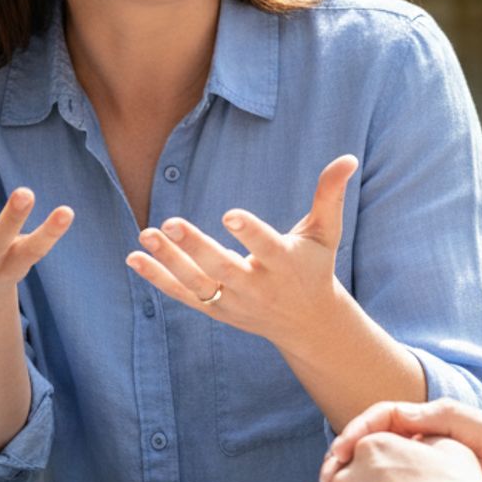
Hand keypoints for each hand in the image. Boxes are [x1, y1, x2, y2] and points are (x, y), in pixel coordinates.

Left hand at [125, 154, 356, 348]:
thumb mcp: (325, 233)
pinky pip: (182, 295)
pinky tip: (134, 259)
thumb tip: (347, 158)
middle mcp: (258, 286)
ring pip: (197, 284)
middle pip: (222, 268)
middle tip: (169, 223)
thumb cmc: (314, 266)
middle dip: (195, 248)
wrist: (307, 323)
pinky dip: (157, 279)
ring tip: (146, 234)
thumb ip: (330, 196)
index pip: (266, 247)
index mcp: (285, 264)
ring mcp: (234, 302)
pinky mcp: (216, 310)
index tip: (229, 214)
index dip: (249, 232)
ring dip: (168, 261)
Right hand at [315, 399, 481, 481]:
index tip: (341, 453)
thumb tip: (405, 415)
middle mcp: (426, 448)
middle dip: (338, 463)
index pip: (382, 419)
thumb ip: (450, 418)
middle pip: (369, 448)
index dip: (356, 432)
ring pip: (373, 475)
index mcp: (436, 425)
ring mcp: (426, 477)